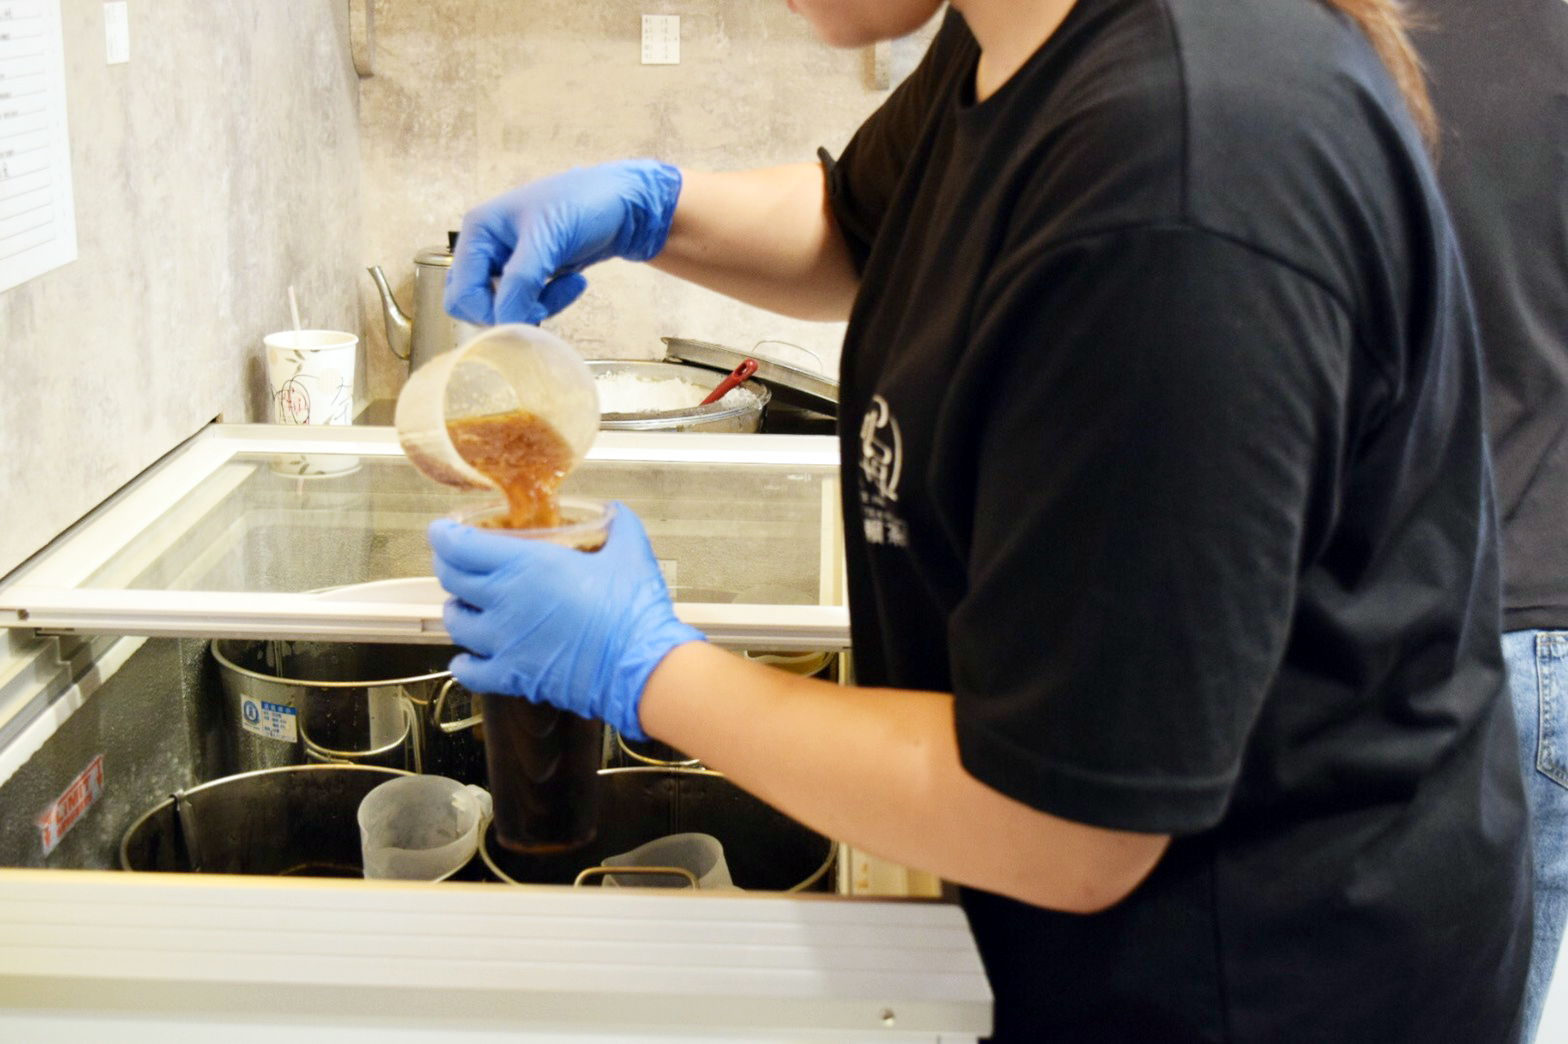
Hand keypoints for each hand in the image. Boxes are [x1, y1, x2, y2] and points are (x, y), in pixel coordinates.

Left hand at [428, 502, 703, 739]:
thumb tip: (615, 511)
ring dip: (456, 608)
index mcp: (527, 564)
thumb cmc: (632, 611)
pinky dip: (463, 664)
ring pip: (455, 621)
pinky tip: (466, 660)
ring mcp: (504, 641)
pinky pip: (470, 671)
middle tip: (454, 559)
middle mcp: (505, 600)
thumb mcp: (631, 552)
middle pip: (451, 578)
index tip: (442, 530)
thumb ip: (619, 524)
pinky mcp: (512, 675)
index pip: (461, 545)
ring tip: (465, 604)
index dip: (444, 535)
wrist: (640, 667)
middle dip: (447, 565)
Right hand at [445, 160, 682, 325]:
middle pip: (474, 305)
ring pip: (503, 308)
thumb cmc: (584, 205)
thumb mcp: (548, 240)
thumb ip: (522, 280)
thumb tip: (505, 321)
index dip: (491, 312)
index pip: (463, 293)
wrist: (625, 204)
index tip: (531, 310)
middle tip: (545, 302)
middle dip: (511, 311)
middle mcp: (485, 247)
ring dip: (537, 306)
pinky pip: (526, 304)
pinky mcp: (529, 274)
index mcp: (478, 231)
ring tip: (569, 284)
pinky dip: (550, 302)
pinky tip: (574, 281)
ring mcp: (506, 262)